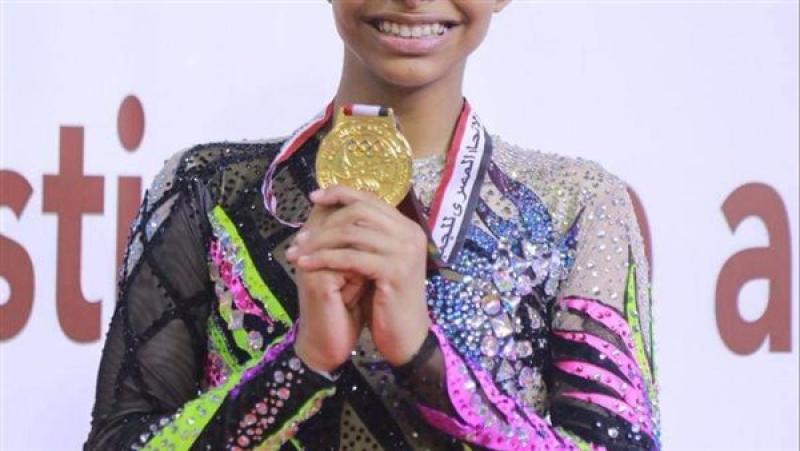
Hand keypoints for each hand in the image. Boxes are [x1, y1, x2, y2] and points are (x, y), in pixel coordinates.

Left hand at [287, 186, 430, 366]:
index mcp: (407, 227)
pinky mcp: (395, 271)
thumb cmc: (385, 301)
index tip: (314, 197)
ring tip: (297, 253)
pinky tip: (306, 266)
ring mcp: (405, 251)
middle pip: (359, 211)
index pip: (370, 198)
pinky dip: (324, 259)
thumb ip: (362, 237)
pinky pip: (351, 257)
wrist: (405, 337)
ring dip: (318, 242)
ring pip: (351, 233)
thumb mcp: (374, 262)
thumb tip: (330, 209)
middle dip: (324, 221)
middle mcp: (410, 234)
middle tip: (300, 237)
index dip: (340, 193)